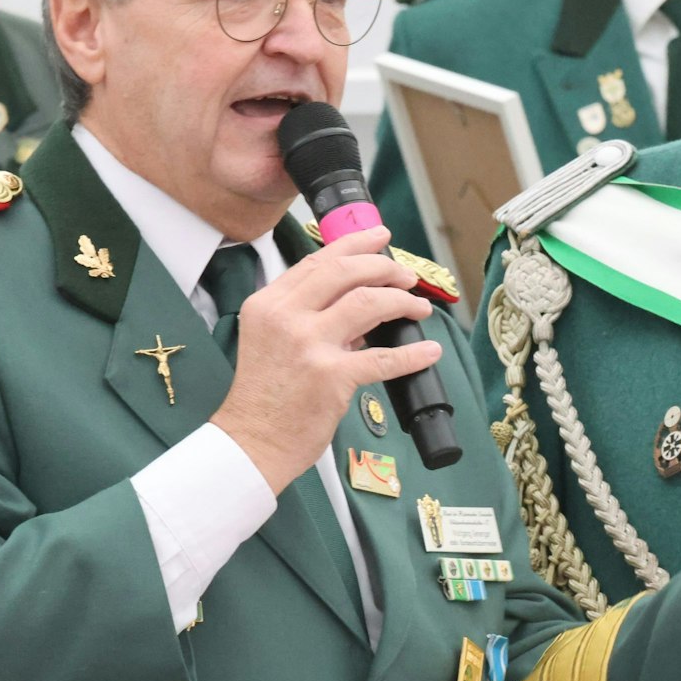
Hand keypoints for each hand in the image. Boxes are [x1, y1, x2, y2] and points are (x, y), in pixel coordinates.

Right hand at [213, 226, 442, 491]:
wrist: (251, 442)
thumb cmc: (264, 396)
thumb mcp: (272, 340)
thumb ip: (308, 316)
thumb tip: (359, 306)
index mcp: (269, 304)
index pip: (318, 262)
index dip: (355, 245)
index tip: (380, 237)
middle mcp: (286, 317)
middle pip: (346, 272)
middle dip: (385, 267)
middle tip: (407, 276)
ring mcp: (308, 345)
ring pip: (368, 302)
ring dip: (402, 301)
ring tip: (419, 308)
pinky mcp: (331, 377)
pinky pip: (383, 358)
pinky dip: (412, 354)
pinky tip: (429, 351)